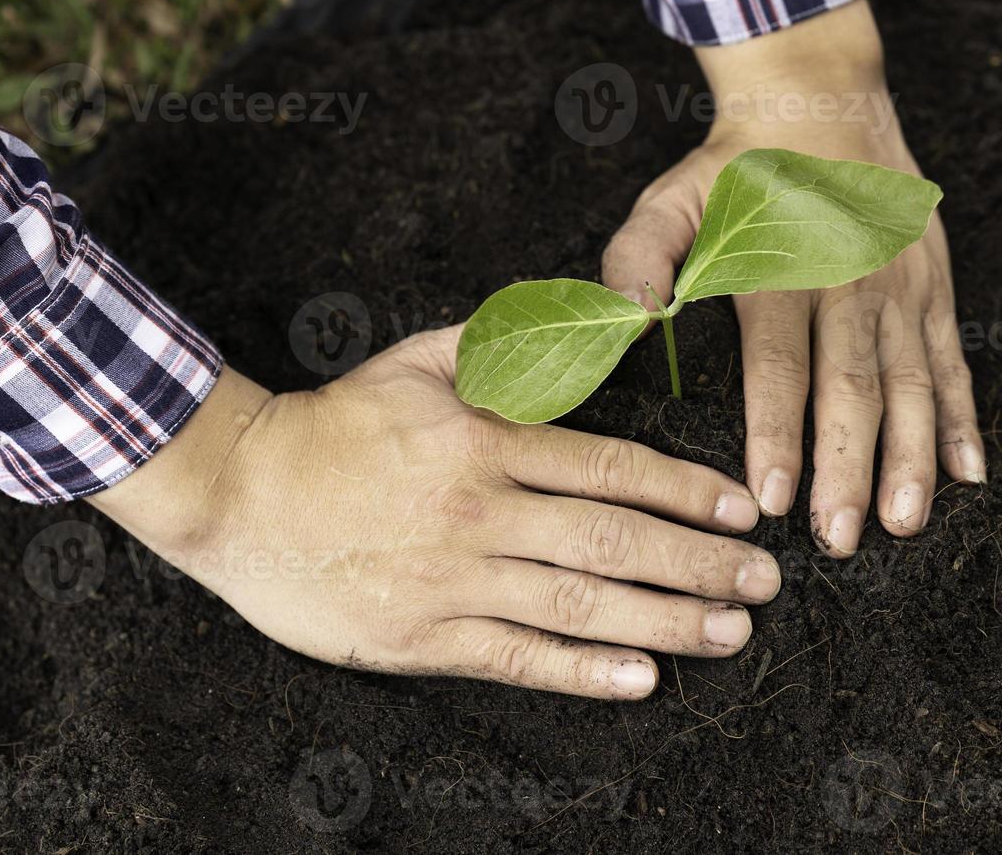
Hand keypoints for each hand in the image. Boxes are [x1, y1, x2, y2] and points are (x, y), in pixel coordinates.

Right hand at [89, 326, 779, 699]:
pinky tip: (642, 680)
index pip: (613, 467)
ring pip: (580, 604)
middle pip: (615, 540)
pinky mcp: (422, 635)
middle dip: (701, 563)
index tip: (742, 508)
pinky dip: (584, 673)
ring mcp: (454, 578)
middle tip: (764, 580)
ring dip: (666, 621)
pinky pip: (518, 656)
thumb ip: (504, 346)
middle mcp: (483, 511)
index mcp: (489, 440)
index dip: (688, 491)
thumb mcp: (420, 360)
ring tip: (730, 632)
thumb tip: (586, 320)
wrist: (238, 491)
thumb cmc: (336, 422)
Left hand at [601, 0, 985, 558]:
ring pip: (912, 385)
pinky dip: (964, 420)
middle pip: (852, 388)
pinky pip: (953, 363)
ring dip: (911, 457)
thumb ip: (640, 256)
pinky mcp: (935, 290)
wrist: (823, 100)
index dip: (777, 433)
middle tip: (839, 539)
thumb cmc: (738, 167)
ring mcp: (902, 288)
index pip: (779, 364)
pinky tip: (970, 475)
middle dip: (848, 469)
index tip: (771, 497)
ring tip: (904, 523)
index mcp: (783, 267)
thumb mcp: (673, 198)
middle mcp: (851, 282)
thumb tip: (626, 316)